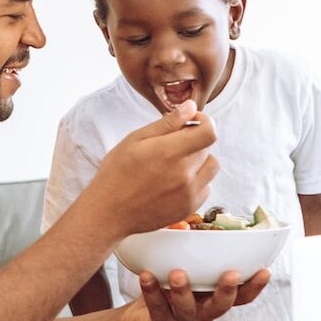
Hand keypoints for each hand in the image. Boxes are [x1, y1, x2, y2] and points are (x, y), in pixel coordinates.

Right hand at [82, 100, 219, 237]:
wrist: (109, 212)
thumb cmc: (116, 174)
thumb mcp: (136, 140)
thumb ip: (167, 123)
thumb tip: (191, 107)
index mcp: (170, 152)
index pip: (209, 132)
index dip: (205, 121)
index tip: (192, 121)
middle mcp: (184, 174)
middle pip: (207, 147)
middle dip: (194, 140)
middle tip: (171, 145)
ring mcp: (189, 194)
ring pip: (211, 167)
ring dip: (200, 160)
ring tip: (177, 163)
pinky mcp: (189, 208)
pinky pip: (206, 187)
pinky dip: (196, 181)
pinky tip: (176, 181)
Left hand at [119, 267, 271, 320]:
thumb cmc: (165, 291)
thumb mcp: (182, 271)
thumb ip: (190, 254)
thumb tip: (187, 224)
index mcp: (212, 298)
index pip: (241, 296)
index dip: (254, 286)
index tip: (265, 270)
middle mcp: (203, 313)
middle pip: (221, 306)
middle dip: (227, 291)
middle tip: (231, 275)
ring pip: (188, 310)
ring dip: (184, 291)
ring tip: (178, 273)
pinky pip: (158, 309)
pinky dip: (152, 291)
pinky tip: (146, 275)